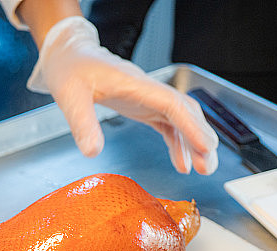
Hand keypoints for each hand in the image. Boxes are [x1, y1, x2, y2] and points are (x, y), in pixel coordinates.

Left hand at [28, 16, 218, 174]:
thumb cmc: (70, 69)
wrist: (68, 57)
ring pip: (180, 119)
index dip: (190, 125)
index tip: (204, 146)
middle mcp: (146, 90)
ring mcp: (146, 98)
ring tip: (203, 168)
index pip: (171, 103)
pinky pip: (167, 125)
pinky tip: (182, 163)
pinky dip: (177, 143)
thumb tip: (92, 152)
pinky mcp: (141, 107)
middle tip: (208, 165)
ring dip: (193, 142)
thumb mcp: (70, 97)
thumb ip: (82, 123)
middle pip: (184, 111)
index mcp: (134, 83)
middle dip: (199, 137)